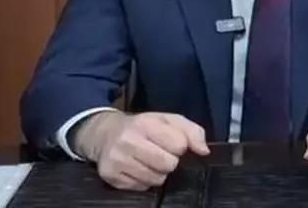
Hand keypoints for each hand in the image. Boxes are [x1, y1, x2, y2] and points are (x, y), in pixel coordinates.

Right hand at [72, 111, 209, 190]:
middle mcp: (128, 140)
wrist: (104, 133)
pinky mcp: (110, 175)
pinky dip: (143, 180)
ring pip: (156, 179)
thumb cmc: (142, 127)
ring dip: (157, 172)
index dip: (180, 146)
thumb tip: (203, 151)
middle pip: (168, 164)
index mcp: (146, 123)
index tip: (172, 143)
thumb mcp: (168, 120)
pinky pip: (141, 187)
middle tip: (160, 153)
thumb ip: (191, 131)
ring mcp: (117, 159)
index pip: (179, 144)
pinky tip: (137, 168)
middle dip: (169, 161)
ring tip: (148, 161)